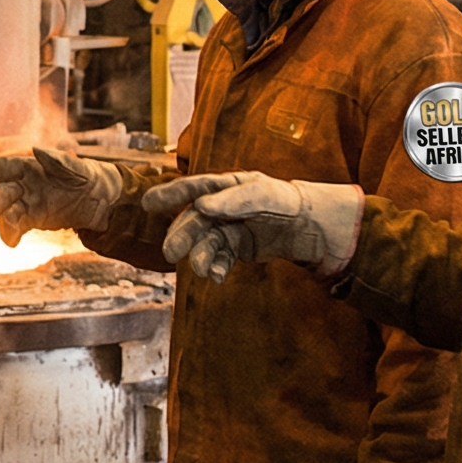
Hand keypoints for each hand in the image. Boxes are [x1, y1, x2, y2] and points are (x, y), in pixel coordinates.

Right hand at [0, 147, 125, 244]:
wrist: (97, 200)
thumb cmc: (86, 176)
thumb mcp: (77, 168)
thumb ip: (57, 161)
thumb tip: (36, 150)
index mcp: (30, 166)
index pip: (5, 166)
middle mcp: (23, 184)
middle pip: (2, 192)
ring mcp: (26, 202)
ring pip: (6, 212)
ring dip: (3, 223)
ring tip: (9, 236)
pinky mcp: (31, 219)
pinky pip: (16, 227)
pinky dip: (11, 234)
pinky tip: (12, 242)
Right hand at [143, 172, 364, 281]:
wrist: (314, 227)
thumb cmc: (289, 201)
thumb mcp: (265, 194)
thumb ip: (234, 199)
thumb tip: (201, 205)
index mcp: (228, 186)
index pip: (195, 188)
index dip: (171, 193)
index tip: (148, 203)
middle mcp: (224, 206)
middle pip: (196, 221)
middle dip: (182, 236)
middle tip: (170, 252)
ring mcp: (230, 227)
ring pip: (206, 242)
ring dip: (200, 256)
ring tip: (202, 270)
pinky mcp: (238, 247)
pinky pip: (221, 258)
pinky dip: (217, 268)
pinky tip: (218, 276)